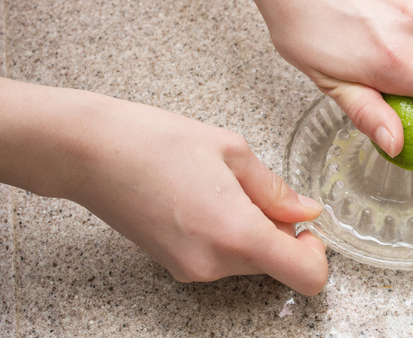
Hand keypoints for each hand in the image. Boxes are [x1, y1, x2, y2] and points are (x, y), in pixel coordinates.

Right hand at [0, 79, 327, 294]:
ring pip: (250, 261)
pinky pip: (222, 259)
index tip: (308, 228)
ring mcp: (192, 269)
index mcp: (238, 234)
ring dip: (253, 231)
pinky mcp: (175, 266)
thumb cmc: (156, 142)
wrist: (88, 153)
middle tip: (259, 191)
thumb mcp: (232, 152)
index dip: (317, 254)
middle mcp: (216, 264)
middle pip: (277, 265)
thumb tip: (307, 212)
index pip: (306, 276)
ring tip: (224, 188)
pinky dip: (229, 235)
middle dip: (281, 233)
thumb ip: (275, 190)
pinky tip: (207, 199)